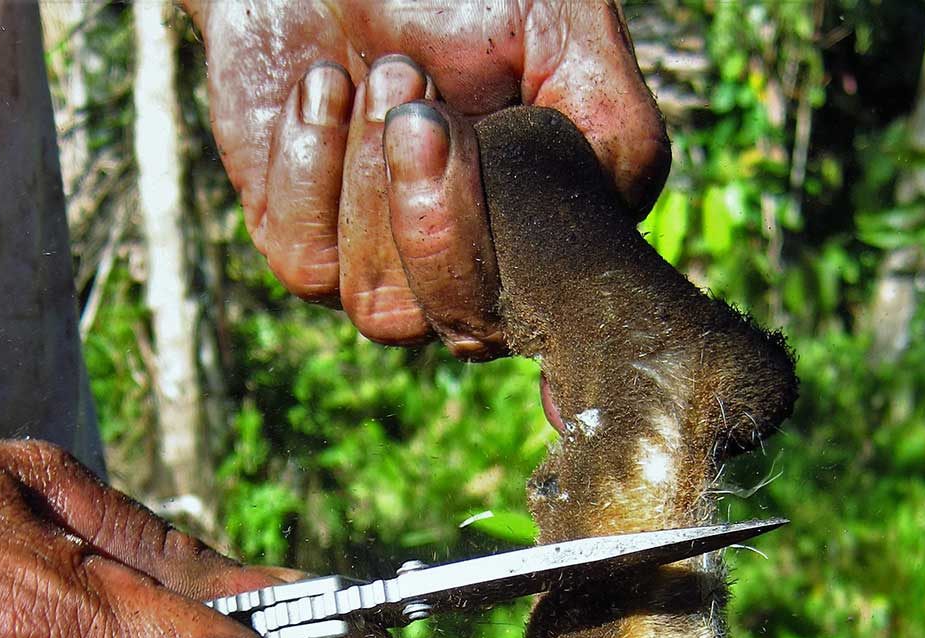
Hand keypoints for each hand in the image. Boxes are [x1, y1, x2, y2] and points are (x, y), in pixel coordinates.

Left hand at [184, 0, 668, 357]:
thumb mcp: (562, 28)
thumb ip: (614, 127)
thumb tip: (620, 211)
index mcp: (543, 236)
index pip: (542, 312)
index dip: (499, 250)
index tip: (463, 133)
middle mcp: (469, 271)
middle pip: (462, 322)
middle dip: (430, 214)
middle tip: (412, 95)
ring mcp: (382, 271)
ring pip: (379, 305)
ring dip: (370, 181)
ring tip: (379, 72)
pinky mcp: (305, 250)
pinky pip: (306, 267)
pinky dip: (311, 167)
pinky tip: (322, 87)